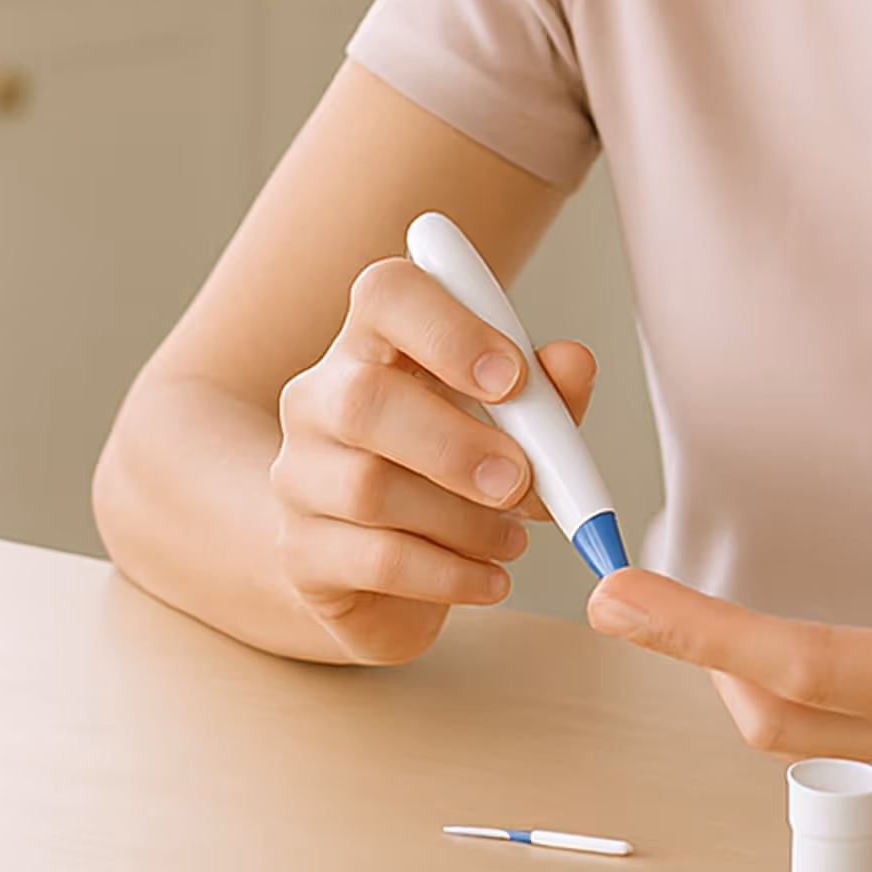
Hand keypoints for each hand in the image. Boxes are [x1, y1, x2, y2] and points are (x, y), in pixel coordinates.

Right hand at [269, 255, 596, 663]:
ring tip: (514, 536)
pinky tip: (491, 578)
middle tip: (521, 479)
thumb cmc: (458, 465)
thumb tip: (573, 362)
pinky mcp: (298, 551)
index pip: (388, 293)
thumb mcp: (516, 420)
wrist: (384, 563)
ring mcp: (299, 473)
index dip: (450, 329)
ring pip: (369, 488)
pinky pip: (374, 560)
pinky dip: (449, 573)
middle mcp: (321, 395)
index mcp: (377, 338)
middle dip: (457, 444)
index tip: (513, 378)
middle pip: (364, 400)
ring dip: (464, 518)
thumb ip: (550, 389)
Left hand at [586, 464, 871, 769]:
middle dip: (690, 654)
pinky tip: (724, 629)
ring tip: (649, 603)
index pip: (815, 668)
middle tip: (613, 592)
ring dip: (715, 666)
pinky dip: (753, 668)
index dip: (713, 637)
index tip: (633, 600)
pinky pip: (814, 702)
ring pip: (791, 719)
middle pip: (785, 708)